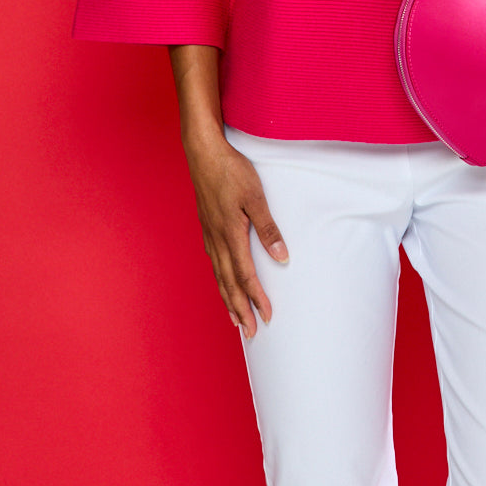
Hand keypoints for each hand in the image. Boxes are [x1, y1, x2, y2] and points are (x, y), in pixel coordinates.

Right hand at [184, 134, 288, 338]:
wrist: (203, 153)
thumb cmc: (231, 171)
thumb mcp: (256, 197)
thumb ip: (268, 228)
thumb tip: (282, 257)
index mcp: (231, 234)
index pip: (245, 276)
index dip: (256, 299)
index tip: (267, 317)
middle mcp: (217, 239)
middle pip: (229, 283)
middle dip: (240, 309)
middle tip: (250, 333)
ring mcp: (210, 233)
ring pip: (219, 274)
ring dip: (228, 298)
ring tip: (235, 318)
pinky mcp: (207, 225)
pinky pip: (213, 261)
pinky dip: (219, 278)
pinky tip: (222, 280)